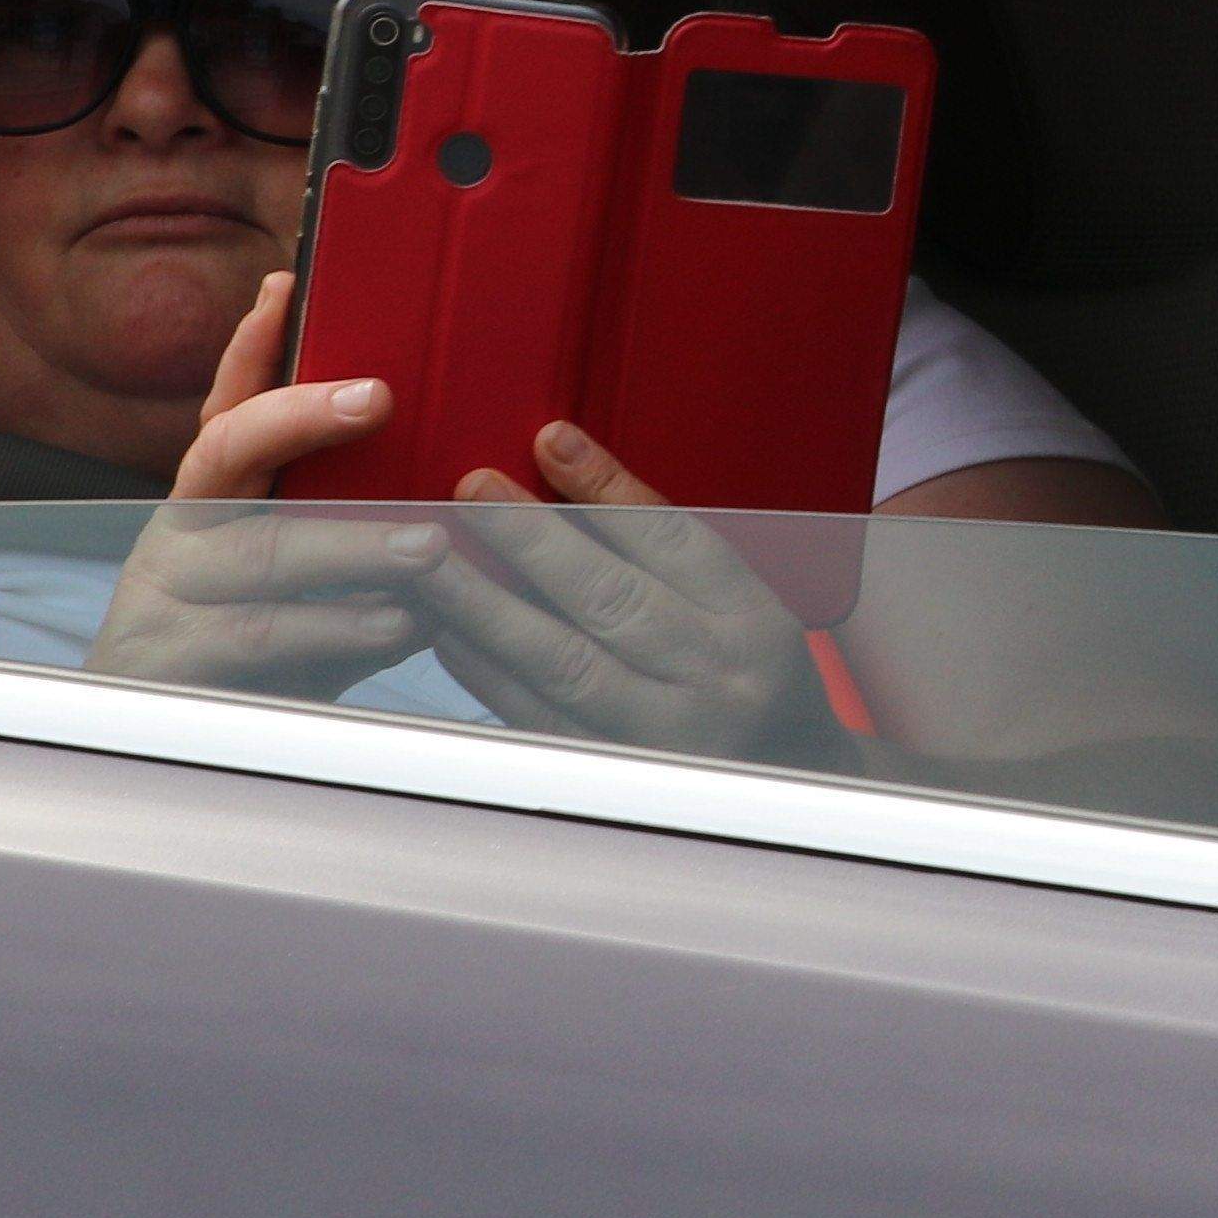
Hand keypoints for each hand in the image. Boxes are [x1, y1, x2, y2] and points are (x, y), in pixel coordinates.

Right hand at [90, 274, 440, 700]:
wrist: (170, 758)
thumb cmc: (258, 656)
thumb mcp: (309, 583)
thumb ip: (354, 533)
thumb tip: (458, 492)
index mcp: (212, 501)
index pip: (227, 406)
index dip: (251, 346)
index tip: (285, 289)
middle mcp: (181, 532)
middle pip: (229, 452)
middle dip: (303, 418)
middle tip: (381, 397)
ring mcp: (163, 594)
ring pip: (257, 551)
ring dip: (349, 542)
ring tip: (426, 543)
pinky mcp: (168, 662)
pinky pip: (254, 636)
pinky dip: (331, 628)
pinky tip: (393, 624)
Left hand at [411, 421, 841, 765]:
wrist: (782, 776)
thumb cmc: (749, 671)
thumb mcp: (738, 600)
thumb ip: (662, 546)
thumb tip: (562, 468)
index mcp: (752, 620)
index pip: (673, 541)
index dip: (606, 488)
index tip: (548, 441)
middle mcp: (714, 679)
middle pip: (611, 600)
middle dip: (532, 538)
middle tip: (470, 490)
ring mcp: (664, 735)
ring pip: (564, 662)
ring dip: (489, 605)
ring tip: (435, 557)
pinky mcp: (615, 776)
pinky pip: (538, 719)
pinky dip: (487, 674)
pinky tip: (448, 632)